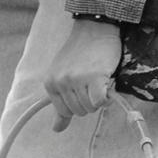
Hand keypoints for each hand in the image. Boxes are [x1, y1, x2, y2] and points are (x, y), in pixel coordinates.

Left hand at [44, 16, 122, 130]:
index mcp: (51, 82)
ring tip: (98, 79)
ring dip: (98, 98)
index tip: (83, 88)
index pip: (64, 112)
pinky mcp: (94, 77)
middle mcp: (61, 82)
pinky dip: (106, 97)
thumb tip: (56, 129)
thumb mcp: (64, 76)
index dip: (78, 103)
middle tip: (92, 82)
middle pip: (79, 111)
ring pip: (90, 108)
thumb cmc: (81, 53)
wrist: (94, 28)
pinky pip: (101, 102)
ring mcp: (76, 80)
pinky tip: (106, 83)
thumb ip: (60, 104)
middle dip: (89, 101)